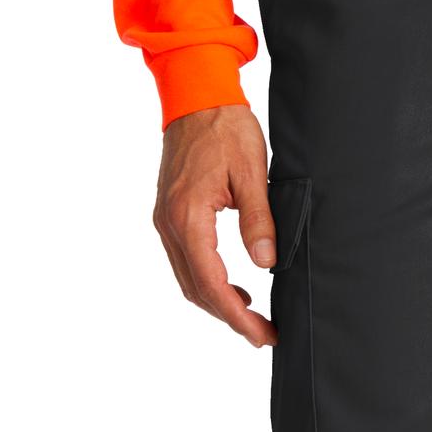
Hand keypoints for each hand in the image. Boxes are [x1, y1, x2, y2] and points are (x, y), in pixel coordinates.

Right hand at [153, 105, 277, 345]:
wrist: (196, 95)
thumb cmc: (226, 128)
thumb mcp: (253, 173)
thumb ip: (259, 220)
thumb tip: (266, 264)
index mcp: (188, 216)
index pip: (212, 283)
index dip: (238, 316)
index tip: (264, 335)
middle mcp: (169, 224)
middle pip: (196, 289)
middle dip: (230, 318)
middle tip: (264, 335)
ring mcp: (165, 220)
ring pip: (188, 279)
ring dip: (218, 303)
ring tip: (254, 317)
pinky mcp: (169, 215)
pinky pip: (185, 261)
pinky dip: (209, 281)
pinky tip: (236, 287)